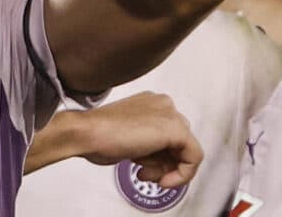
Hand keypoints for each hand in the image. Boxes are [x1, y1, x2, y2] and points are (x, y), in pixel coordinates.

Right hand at [75, 92, 202, 188]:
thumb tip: (161, 160)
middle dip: (163, 163)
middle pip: (178, 142)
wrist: (87, 133)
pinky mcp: (176, 129)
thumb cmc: (97, 135)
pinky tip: (163, 179)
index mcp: (151, 103)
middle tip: (145, 173)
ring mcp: (170, 114)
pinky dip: (183, 174)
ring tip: (145, 173)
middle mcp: (163, 104)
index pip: (169, 134)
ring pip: (186, 151)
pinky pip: (194, 157)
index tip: (145, 167)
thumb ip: (149, 144)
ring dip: (166, 170)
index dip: (159, 157)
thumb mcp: (129, 139)